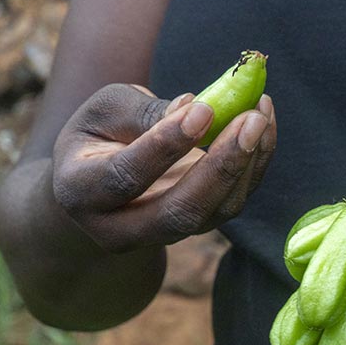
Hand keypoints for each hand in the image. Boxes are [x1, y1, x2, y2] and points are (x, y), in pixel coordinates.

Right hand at [51, 83, 276, 252]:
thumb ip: (142, 112)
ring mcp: (161, 236)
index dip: (166, 144)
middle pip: (179, 211)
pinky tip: (264, 128)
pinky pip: (231, 203)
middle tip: (252, 118)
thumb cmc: (98, 137)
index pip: (127, 176)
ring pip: (213, 212)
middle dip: (221, 165)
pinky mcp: (195, 229)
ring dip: (247, 164)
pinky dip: (254, 166)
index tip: (204, 109)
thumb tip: (194, 107)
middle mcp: (119, 228)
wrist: (98, 188)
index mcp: (81, 192)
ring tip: (261, 114)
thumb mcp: (103, 112)